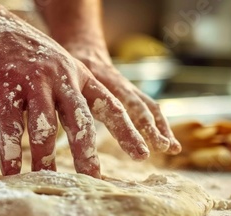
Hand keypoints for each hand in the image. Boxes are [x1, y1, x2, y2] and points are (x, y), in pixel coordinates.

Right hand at [0, 12, 148, 177]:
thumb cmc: (23, 55)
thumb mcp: (57, 67)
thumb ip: (68, 95)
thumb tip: (80, 133)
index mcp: (78, 75)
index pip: (110, 106)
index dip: (127, 132)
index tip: (143, 155)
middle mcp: (60, 78)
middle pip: (80, 121)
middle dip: (87, 153)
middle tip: (93, 179)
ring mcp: (32, 82)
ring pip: (45, 127)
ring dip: (44, 157)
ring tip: (45, 179)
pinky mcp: (4, 89)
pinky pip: (10, 126)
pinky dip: (11, 151)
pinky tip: (11, 170)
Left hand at [63, 42, 181, 154]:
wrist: (83, 49)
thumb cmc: (69, 68)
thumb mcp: (65, 80)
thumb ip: (65, 100)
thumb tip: (57, 127)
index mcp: (103, 82)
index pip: (122, 106)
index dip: (133, 130)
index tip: (142, 151)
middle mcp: (121, 85)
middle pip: (141, 107)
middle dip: (154, 129)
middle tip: (163, 147)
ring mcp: (129, 88)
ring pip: (150, 107)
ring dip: (162, 128)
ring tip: (173, 149)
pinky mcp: (131, 93)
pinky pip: (149, 107)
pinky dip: (160, 124)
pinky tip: (166, 143)